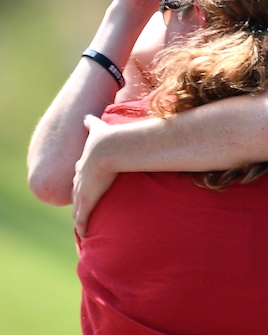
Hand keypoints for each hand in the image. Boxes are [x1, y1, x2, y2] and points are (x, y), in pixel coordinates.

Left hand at [72, 114, 117, 237]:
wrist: (108, 149)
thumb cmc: (108, 138)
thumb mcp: (98, 129)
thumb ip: (92, 123)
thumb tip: (85, 116)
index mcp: (84, 164)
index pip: (80, 176)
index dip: (81, 181)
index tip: (83, 185)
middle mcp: (80, 178)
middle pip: (76, 193)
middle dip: (78, 199)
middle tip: (81, 206)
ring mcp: (83, 191)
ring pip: (78, 208)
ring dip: (78, 216)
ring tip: (81, 224)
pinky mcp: (88, 201)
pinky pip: (83, 218)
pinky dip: (82, 226)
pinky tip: (83, 234)